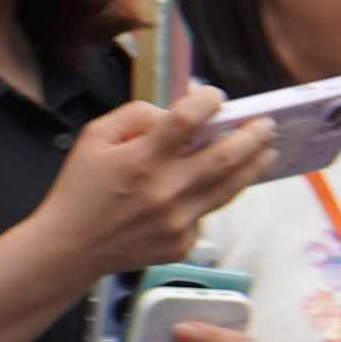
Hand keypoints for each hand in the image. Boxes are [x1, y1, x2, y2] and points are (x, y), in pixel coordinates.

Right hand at [50, 85, 269, 274]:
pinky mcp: (183, 243)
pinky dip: (213, 195)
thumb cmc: (81, 187)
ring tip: (268, 151)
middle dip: (251, 138)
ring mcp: (177, 221)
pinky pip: (207, 213)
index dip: (206, 104)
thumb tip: (178, 111)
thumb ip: (135, 117)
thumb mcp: (94, 138)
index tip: (217, 95)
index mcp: (139, 160)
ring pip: (228, 189)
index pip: (184, 122)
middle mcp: (164, 191)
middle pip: (223, 159)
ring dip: (253, 167)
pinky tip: (220, 184)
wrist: (72, 245)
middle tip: (268, 124)